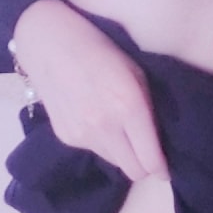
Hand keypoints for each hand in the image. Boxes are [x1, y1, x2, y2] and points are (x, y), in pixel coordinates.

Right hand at [12, 0, 165, 182]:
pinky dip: (100, 141)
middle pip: (133, 171)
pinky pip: (93, 149)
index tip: (166, 167)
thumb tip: (158, 139)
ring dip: (122, 152)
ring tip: (118, 126)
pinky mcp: (65, 136)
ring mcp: (81, 134)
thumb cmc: (100, 47)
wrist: (47, 41)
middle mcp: (105, 127)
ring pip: (114, 162)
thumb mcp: (135, 71)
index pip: (150, 160)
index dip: (162, 167)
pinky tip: (94, 116)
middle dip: (144, 165)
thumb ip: (148, 108)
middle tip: (147, 151)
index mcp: (128, 107)